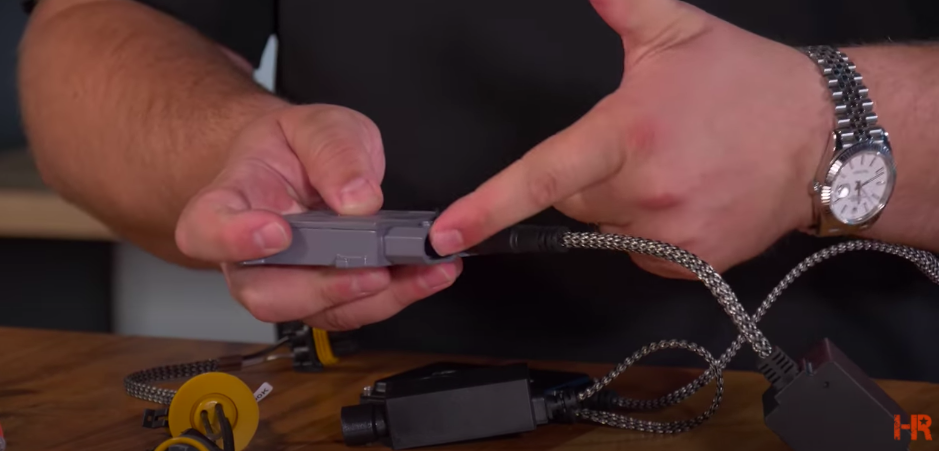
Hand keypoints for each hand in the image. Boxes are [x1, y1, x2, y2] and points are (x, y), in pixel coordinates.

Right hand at [175, 105, 461, 328]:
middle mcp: (248, 257)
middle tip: (372, 270)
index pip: (206, 229)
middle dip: (324, 288)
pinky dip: (398, 296)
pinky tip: (428, 274)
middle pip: (265, 295)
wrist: (299, 166)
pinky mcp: (325, 298)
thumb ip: (333, 151)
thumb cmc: (294, 148)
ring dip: (376, 299)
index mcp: (228, 202)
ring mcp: (286, 284)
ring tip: (422, 271)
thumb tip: (358, 199)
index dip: (233, 238)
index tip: (276, 232)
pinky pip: (355, 310)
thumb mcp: (317, 125)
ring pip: (318, 313)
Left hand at [428, 0, 831, 277]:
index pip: (543, 175)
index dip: (489, 205)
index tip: (447, 232)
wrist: (826, 138)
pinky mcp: (691, 263)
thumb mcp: (677, 31)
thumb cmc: (747, 83)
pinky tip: (686, 196)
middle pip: (573, 200)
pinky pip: (641, 251)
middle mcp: (644, 193)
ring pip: (607, 227)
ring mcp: (670, 235)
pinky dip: (650, 229)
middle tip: (638, 144)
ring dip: (622, 202)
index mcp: (627, 135)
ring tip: (671, 166)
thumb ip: (620, 5)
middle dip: (588, 176)